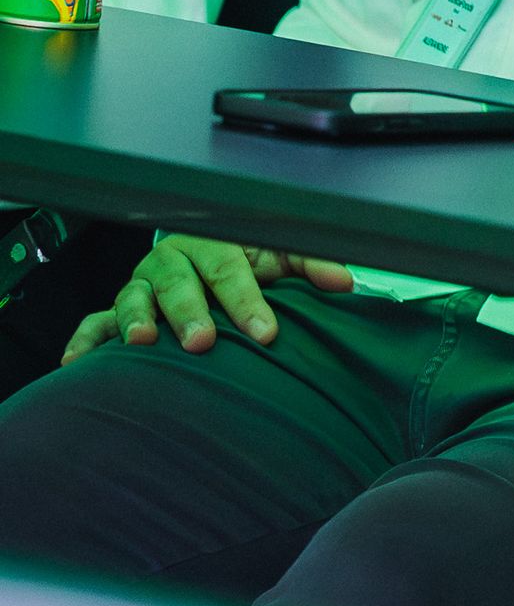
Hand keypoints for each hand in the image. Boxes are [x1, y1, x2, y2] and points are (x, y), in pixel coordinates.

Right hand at [61, 236, 352, 362]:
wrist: (206, 262)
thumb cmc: (245, 264)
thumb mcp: (278, 257)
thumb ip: (312, 264)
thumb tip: (345, 283)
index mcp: (214, 243)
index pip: (232, 269)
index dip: (248, 301)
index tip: (265, 333)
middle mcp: (173, 261)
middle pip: (179, 283)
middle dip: (191, 312)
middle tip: (204, 341)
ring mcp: (140, 285)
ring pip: (133, 298)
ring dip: (136, 320)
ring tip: (144, 343)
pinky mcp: (114, 311)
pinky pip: (93, 323)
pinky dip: (84, 340)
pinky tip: (76, 363)